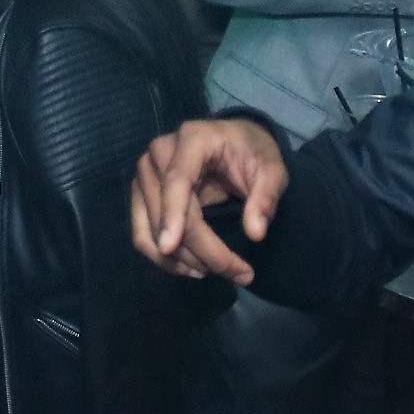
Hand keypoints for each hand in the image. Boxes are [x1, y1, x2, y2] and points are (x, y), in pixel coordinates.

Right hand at [130, 117, 286, 285]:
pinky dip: (163, 259)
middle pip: (167, 212)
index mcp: (193, 138)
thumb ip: (266, 198)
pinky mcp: (141, 194)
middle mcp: (159, 153)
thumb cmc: (252, 153)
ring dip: (182, 261)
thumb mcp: (272, 171)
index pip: (176, 180)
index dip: (172, 215)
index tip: (170, 247)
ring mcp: (145, 174)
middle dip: (200, 252)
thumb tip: (256, 233)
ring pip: (150, 230)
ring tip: (218, 273)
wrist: (234, 141)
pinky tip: (193, 269)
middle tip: (240, 275)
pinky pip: (142, 235)